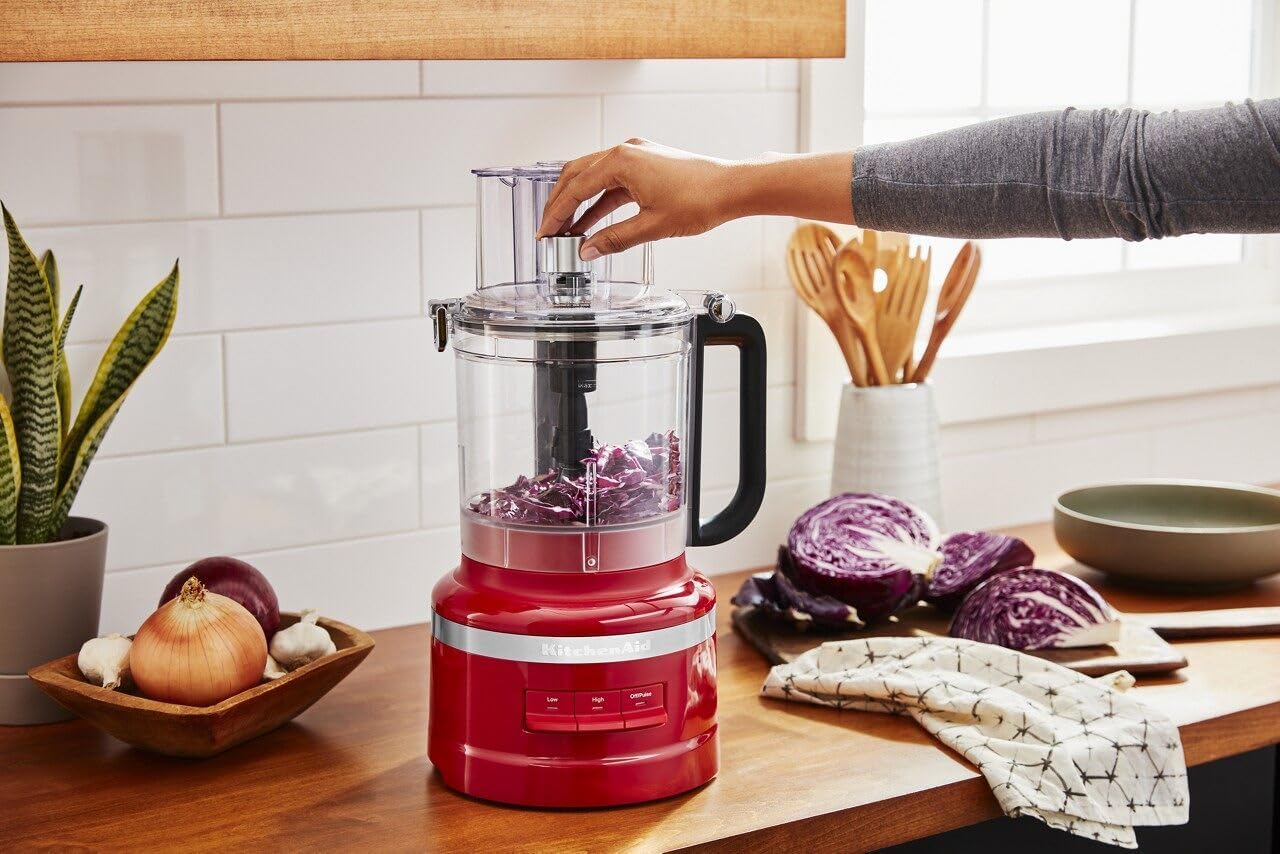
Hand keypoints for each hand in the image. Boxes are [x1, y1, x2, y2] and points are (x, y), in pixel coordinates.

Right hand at [537, 139, 737, 259]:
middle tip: (548, 229)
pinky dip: (599, 201)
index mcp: (621, 160)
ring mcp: (635, 156)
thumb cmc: (700, 199)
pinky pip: (612, 182)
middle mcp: (624, 151)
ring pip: (593, 178)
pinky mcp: (646, 165)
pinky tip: (591, 222)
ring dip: (578, 203)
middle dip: (559, 204)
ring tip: (566, 229)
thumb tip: (587, 250)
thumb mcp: (652, 225)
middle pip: (577, 175)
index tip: (544, 232)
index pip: (575, 188)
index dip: (556, 213)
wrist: (731, 188)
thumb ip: (614, 239)